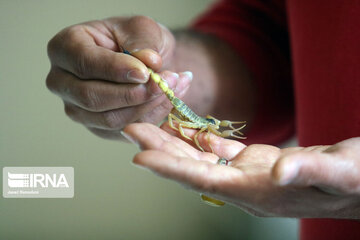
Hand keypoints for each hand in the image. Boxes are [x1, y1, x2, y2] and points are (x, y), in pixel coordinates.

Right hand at [46, 16, 191, 139]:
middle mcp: (63, 82)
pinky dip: (151, 117)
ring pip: (110, 119)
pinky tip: (169, 100)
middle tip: (166, 83)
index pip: (85, 63)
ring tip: (174, 88)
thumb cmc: (134, 39)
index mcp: (65, 48)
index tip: (146, 72)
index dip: (116, 70)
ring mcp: (78, 109)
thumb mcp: (141, 28)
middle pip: (92, 98)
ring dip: (147, 106)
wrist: (142, 61)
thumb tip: (149, 61)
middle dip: (134, 94)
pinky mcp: (98, 128)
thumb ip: (143, 41)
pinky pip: (124, 129)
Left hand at [123, 123, 359, 218]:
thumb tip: (280, 169)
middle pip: (193, 169)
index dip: (171, 169)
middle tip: (131, 131)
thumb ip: (310, 171)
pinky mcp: (256, 163)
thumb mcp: (342, 173)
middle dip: (160, 151)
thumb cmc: (356, 180)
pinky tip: (186, 130)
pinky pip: (221, 152)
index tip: (139, 158)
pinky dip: (201, 140)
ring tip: (148, 126)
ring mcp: (248, 175)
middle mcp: (245, 187)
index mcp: (258, 192)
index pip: (204, 181)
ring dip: (174, 143)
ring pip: (202, 159)